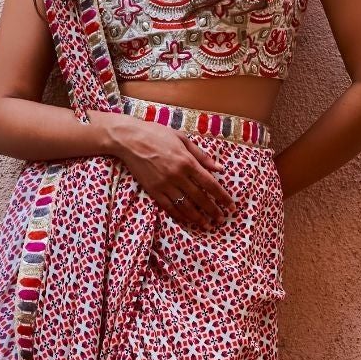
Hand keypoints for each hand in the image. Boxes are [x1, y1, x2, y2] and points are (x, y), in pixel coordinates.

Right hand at [102, 113, 237, 229]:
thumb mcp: (182, 139)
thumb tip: (220, 168)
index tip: (231, 206)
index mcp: (187, 161)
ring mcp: (165, 184)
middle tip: (221, 220)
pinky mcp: (153, 190)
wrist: (130, 139)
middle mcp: (178, 175)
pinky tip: (187, 220)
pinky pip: (169, 207)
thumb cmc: (157, 134)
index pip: (210, 183)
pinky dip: (179, 215)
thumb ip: (201, 155)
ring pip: (185, 206)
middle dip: (213, 210)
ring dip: (197, 217)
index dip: (222, 197)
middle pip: (200, 198)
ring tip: (207, 225)